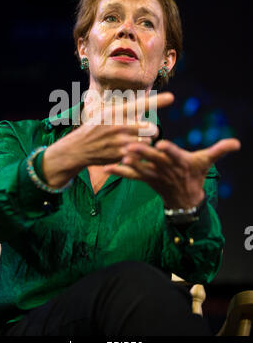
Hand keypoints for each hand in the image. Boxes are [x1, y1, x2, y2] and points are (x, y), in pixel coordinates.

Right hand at [43, 92, 173, 186]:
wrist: (77, 149)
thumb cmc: (94, 130)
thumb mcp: (105, 116)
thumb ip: (123, 114)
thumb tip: (141, 110)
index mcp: (116, 113)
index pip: (140, 105)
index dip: (157, 101)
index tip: (172, 97)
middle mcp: (119, 125)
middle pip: (150, 128)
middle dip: (151, 131)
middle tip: (146, 133)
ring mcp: (119, 141)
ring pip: (146, 142)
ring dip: (145, 144)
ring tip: (134, 143)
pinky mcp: (119, 155)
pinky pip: (138, 154)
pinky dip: (137, 154)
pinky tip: (128, 152)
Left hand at [103, 137, 240, 209]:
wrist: (185, 199)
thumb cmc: (195, 175)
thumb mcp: (207, 162)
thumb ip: (219, 150)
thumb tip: (237, 143)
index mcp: (180, 161)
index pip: (175, 155)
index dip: (169, 150)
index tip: (162, 144)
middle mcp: (166, 168)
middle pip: (154, 160)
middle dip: (143, 153)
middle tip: (131, 145)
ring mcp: (154, 175)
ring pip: (141, 168)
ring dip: (130, 163)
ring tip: (119, 156)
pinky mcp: (145, 179)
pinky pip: (131, 176)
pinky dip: (119, 172)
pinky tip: (106, 168)